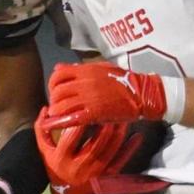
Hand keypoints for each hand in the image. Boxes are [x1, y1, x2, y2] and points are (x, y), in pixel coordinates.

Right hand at [34, 107, 142, 193]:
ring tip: (123, 116)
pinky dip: (130, 148)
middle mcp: (79, 167)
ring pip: (110, 149)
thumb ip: (42, 130)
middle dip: (105, 124)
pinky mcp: (108, 177)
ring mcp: (95, 172)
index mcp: (62, 159)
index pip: (71, 137)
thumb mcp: (45, 150)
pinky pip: (121, 161)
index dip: (80, 120)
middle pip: (95, 143)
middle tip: (111, 107)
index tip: (87, 105)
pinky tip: (137, 136)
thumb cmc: (56, 167)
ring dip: (119, 132)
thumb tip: (45, 109)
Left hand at [42, 63, 166, 129]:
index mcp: (86, 70)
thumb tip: (58, 67)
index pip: (58, 74)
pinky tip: (59, 126)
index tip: (55, 92)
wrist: (141, 93)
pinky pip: (73, 118)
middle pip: (57, 91)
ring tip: (58, 117)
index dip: (52, 84)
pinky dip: (62, 123)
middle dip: (53, 100)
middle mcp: (85, 83)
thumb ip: (79, 68)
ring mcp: (89, 98)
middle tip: (57, 107)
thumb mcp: (101, 67)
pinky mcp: (95, 112)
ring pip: (62, 105)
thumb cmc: (123, 80)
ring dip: (56, 113)